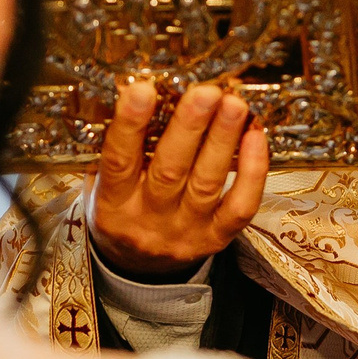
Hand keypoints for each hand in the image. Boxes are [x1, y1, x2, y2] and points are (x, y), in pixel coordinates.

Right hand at [89, 80, 267, 280]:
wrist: (138, 269)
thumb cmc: (122, 211)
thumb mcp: (102, 187)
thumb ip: (119, 148)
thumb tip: (138, 92)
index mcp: (113, 204)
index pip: (119, 161)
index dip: (130, 124)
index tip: (143, 89)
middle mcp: (148, 220)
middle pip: (170, 171)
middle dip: (190, 127)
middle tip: (206, 92)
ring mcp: (185, 231)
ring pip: (206, 183)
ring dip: (223, 140)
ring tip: (233, 105)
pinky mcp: (216, 238)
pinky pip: (240, 206)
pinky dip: (252, 172)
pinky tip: (255, 138)